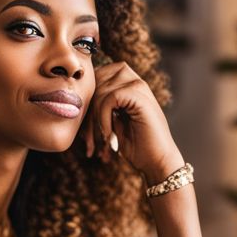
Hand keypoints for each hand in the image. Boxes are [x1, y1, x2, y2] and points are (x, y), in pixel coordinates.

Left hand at [82, 62, 183, 183]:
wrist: (158, 162)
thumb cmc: (137, 146)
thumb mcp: (114, 123)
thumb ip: (102, 107)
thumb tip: (78, 100)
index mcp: (129, 85)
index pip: (98, 75)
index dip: (87, 98)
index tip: (86, 127)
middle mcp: (135, 82)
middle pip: (96, 80)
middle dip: (87, 110)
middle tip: (88, 139)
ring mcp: (139, 87)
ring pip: (101, 89)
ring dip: (95, 118)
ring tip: (101, 140)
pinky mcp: (141, 97)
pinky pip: (110, 98)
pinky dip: (104, 118)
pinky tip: (110, 134)